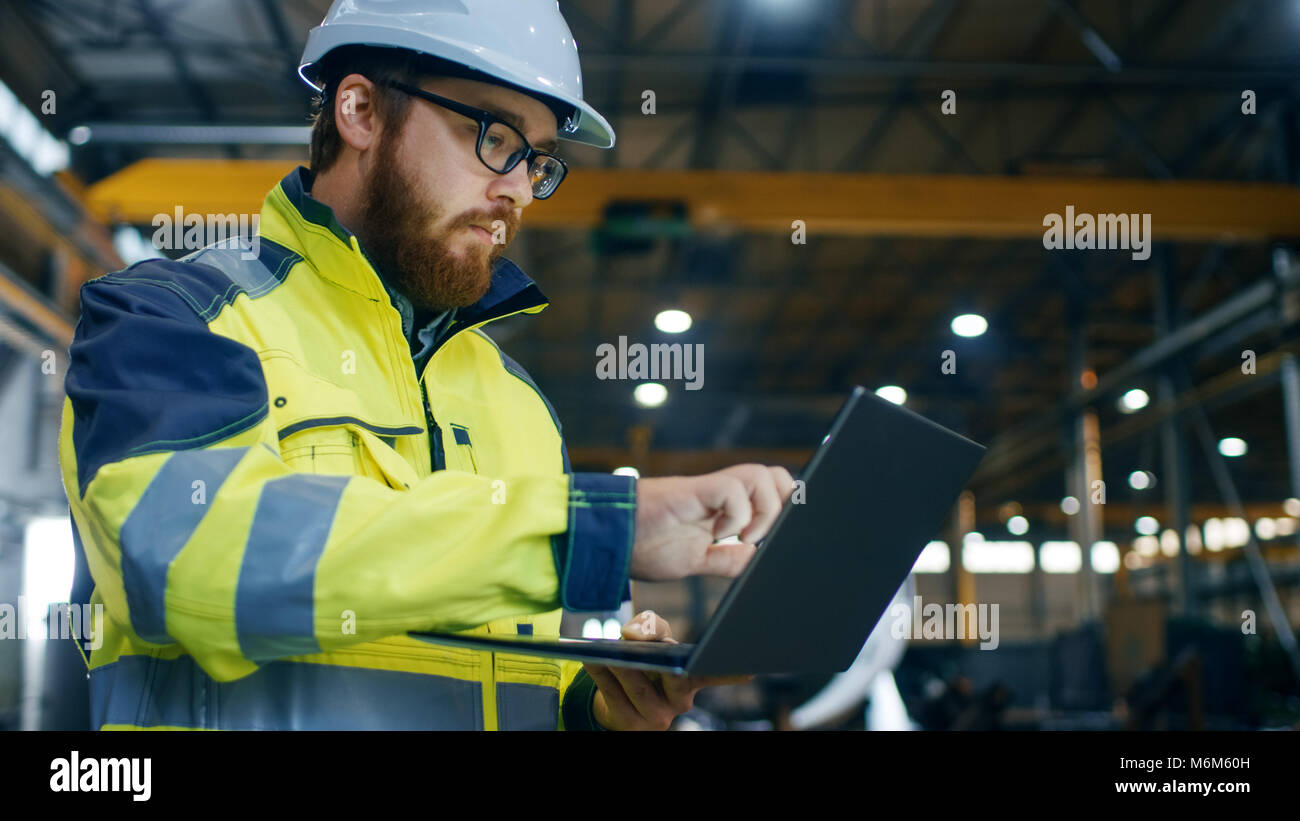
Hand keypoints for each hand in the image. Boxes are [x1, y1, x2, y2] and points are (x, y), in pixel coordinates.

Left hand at [585, 610, 752, 730]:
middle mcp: (681, 701)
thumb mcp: (651, 641)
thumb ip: (650, 627)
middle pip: (675, 679)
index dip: (730, 673)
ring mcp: (657, 717)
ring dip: (620, 667)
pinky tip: (590, 660)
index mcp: (693, 679)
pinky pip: (615, 697)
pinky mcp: (631, 725)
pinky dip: (601, 675)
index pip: (714, 674)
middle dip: (659, 660)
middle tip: (640, 645)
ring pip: (640, 689)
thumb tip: (635, 634)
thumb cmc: (644, 665)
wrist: (618, 702)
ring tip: (602, 650)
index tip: (749, 670)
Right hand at [631, 464, 793, 580]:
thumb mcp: (696, 560)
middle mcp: (720, 493)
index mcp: (723, 507)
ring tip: (744, 536)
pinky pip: (731, 490)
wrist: (608, 539)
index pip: (770, 490)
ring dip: (762, 511)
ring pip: (758, 476)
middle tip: (763, 535)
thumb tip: (757, 560)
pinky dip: (737, 515)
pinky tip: (719, 535)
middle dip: (783, 505)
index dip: (786, 506)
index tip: (779, 536)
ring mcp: (706, 490)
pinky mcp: (692, 491)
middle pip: (773, 475)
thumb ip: (726, 559)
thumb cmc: (643, 545)